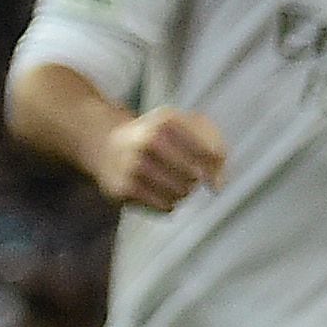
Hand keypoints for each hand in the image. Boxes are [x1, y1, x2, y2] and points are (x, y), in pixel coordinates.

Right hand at [95, 108, 229, 212]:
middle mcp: (146, 140)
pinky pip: (165, 206)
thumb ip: (216, 148)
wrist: (108, 145)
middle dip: (197, 177)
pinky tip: (159, 189)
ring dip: (184, 190)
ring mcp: (131, 165)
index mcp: (166, 120)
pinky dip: (170, 202)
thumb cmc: (161, 137)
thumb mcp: (188, 127)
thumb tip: (218, 187)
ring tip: (172, 179)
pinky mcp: (122, 188)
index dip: (216, 162)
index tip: (213, 163)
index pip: (210, 151)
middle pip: (194, 175)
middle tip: (188, 171)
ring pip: (181, 192)